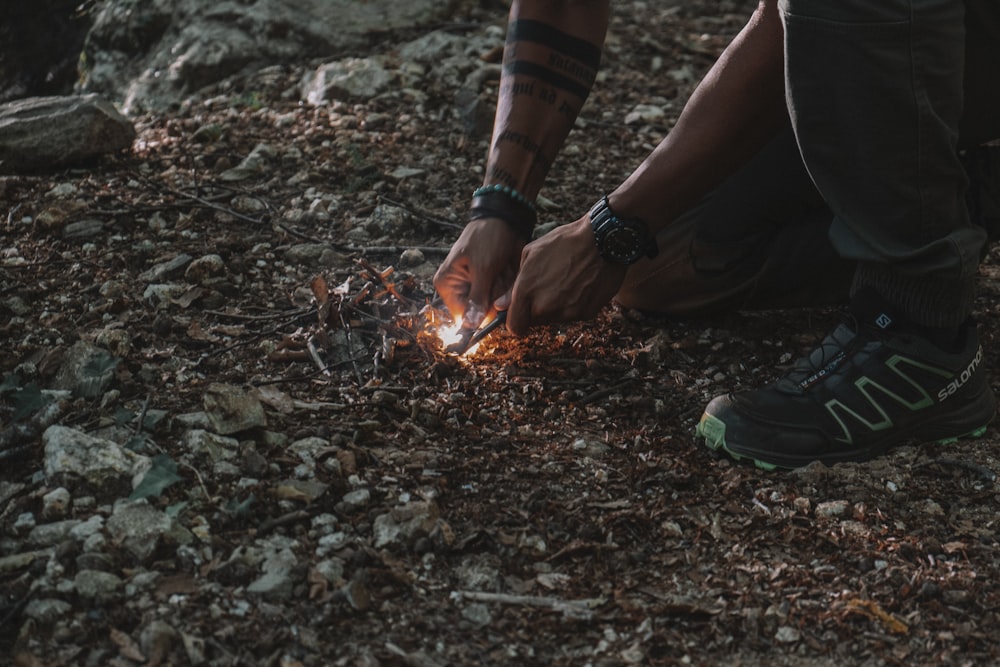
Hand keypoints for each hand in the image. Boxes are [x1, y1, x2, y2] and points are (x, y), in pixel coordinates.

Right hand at [433, 218, 525, 326]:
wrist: (506, 220)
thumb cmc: (487, 238)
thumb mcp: (482, 268)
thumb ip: (477, 298)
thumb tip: (469, 326)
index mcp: (448, 285)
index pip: (462, 317)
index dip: (481, 315)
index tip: (495, 302)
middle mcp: (460, 289)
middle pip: (480, 312)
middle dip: (495, 299)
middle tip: (501, 278)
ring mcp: (477, 288)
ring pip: (493, 306)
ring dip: (504, 292)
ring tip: (504, 270)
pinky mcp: (491, 285)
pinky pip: (502, 298)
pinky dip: (509, 288)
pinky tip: (508, 271)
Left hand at [505, 216, 626, 335]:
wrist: (601, 239)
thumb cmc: (564, 242)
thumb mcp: (530, 254)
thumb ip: (515, 284)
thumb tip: (502, 306)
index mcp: (527, 292)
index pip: (515, 326)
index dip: (517, 320)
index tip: (521, 314)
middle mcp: (545, 307)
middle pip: (535, 322)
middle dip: (537, 310)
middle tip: (548, 288)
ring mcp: (567, 313)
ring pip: (555, 319)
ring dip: (557, 307)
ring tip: (567, 282)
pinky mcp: (586, 313)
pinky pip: (574, 315)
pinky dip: (575, 304)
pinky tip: (581, 284)